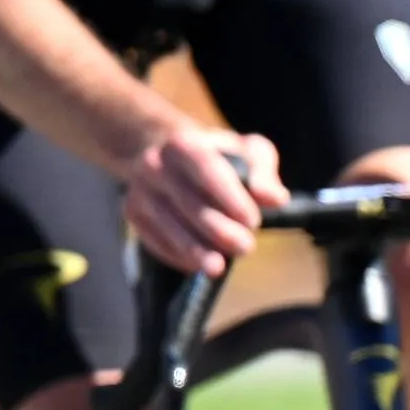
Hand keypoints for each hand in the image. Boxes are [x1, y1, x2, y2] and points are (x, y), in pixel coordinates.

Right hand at [121, 127, 280, 277]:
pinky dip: (176, 254)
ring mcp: (140, 189)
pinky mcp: (133, 212)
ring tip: (218, 266)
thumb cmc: (219, 155)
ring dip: (194, 249)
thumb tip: (276, 199)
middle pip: (188, 203)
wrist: (167, 154)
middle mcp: (155, 164)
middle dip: (218, 230)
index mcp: (184, 143)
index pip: (207, 170)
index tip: (253, 221)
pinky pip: (153, 238)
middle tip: (245, 247)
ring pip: (168, 225)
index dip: (229, 197)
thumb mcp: (248, 152)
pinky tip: (195, 265)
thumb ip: (264, 173)